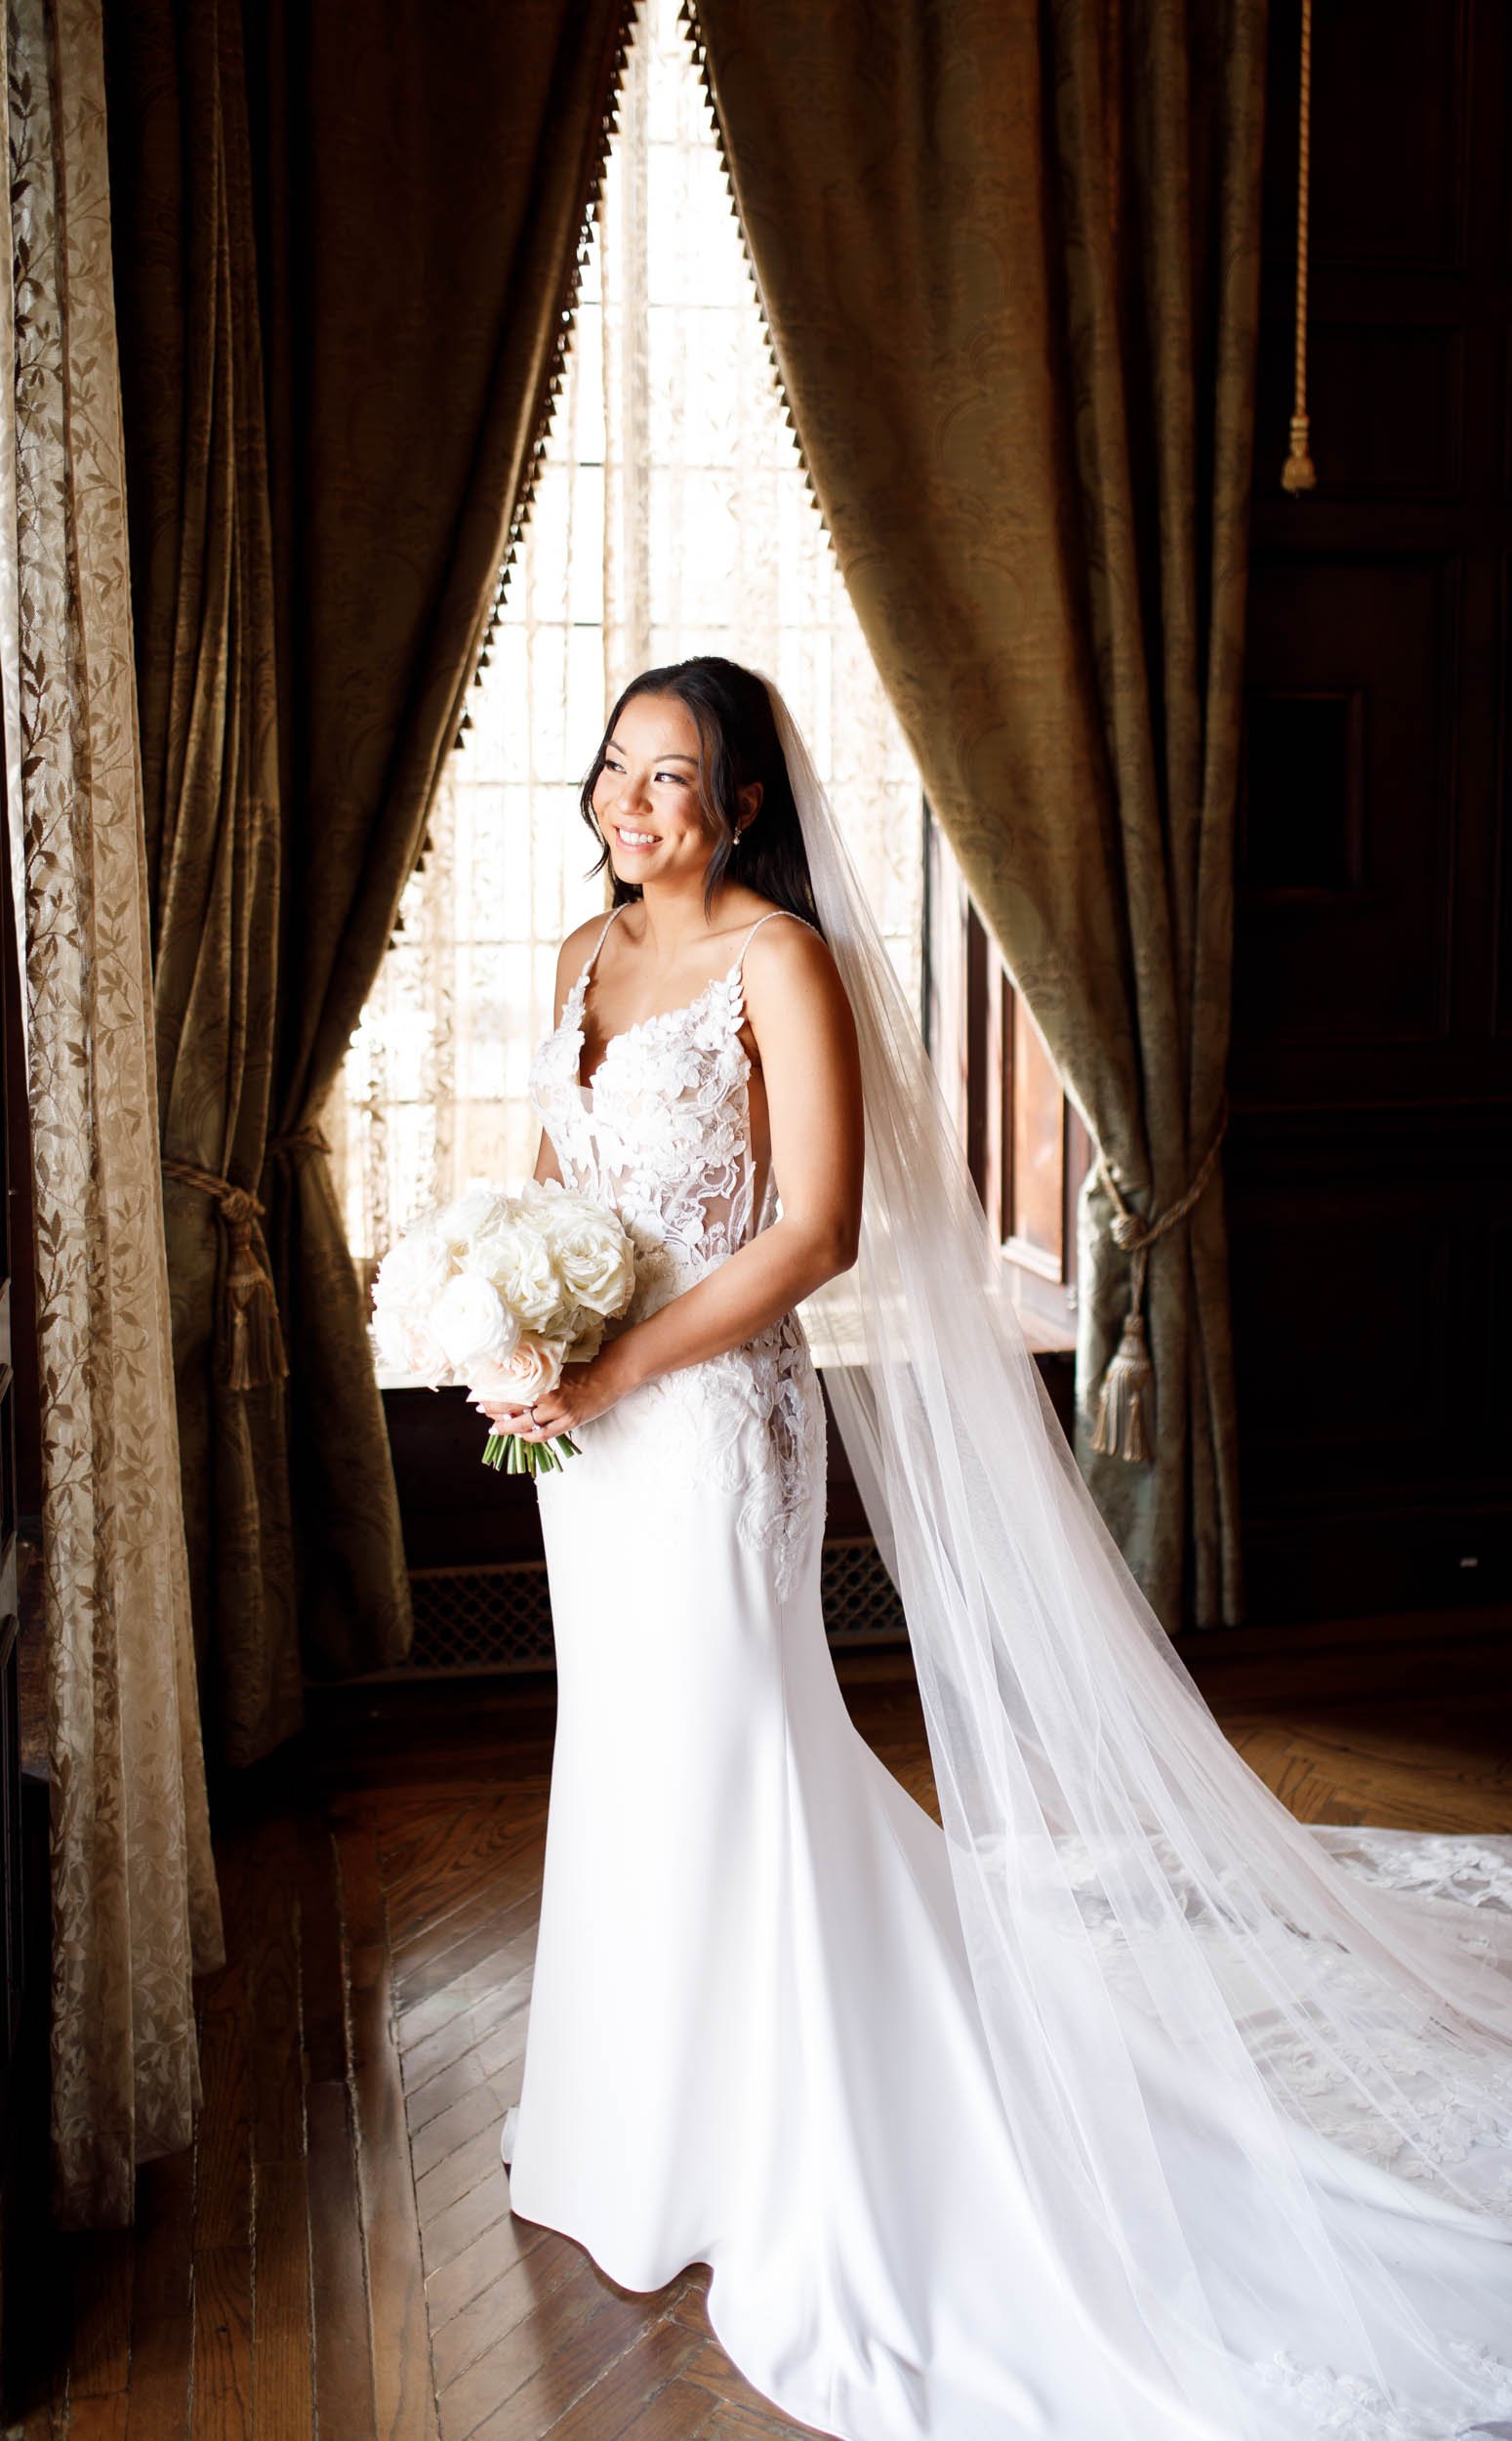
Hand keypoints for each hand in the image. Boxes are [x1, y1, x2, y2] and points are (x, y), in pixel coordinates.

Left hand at [469, 1344, 634, 1442]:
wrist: (612, 1373)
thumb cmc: (586, 1364)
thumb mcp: (558, 1363)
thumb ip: (539, 1370)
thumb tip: (516, 1371)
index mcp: (544, 1378)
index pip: (511, 1388)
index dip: (494, 1393)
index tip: (480, 1392)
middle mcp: (549, 1396)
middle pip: (513, 1407)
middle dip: (494, 1410)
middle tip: (481, 1410)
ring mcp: (559, 1411)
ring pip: (525, 1424)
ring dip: (507, 1427)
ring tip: (495, 1428)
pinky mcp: (569, 1422)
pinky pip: (543, 1435)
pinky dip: (529, 1437)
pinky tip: (522, 1436)